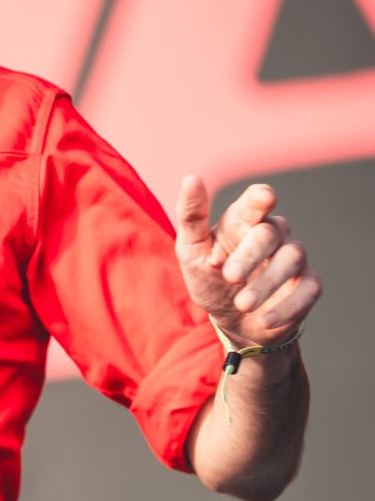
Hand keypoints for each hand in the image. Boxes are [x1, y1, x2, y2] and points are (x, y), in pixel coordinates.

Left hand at [175, 175, 321, 347]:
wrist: (231, 321)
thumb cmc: (210, 278)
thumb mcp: (191, 251)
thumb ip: (192, 217)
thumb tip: (191, 179)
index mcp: (243, 221)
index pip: (256, 200)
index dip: (261, 198)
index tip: (265, 198)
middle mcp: (272, 235)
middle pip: (270, 233)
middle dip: (250, 254)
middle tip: (230, 276)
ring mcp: (292, 259)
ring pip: (292, 257)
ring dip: (267, 282)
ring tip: (243, 304)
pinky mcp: (307, 286)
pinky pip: (308, 289)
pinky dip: (288, 306)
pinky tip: (265, 319)